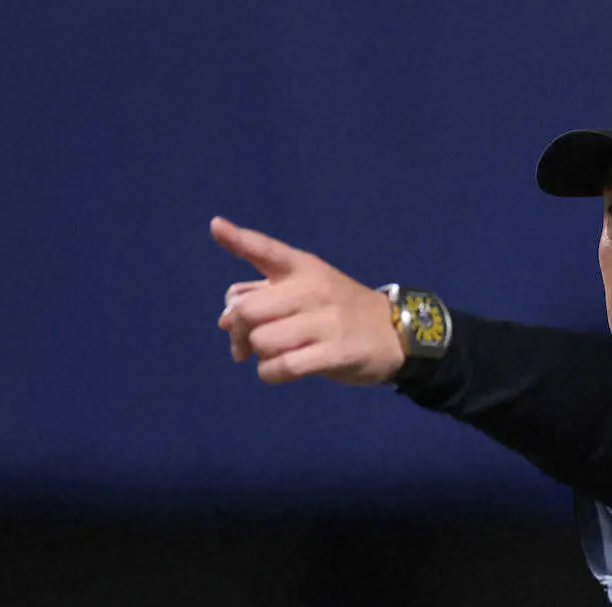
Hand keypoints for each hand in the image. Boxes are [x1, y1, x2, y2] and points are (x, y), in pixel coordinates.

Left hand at [211, 216, 405, 385]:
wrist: (396, 334)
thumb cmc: (342, 312)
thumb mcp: (309, 290)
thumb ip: (264, 296)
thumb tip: (225, 318)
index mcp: (304, 269)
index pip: (267, 250)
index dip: (238, 239)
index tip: (215, 226)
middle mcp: (313, 290)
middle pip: (249, 311)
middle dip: (238, 332)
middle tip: (243, 345)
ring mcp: (325, 322)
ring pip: (263, 341)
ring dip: (258, 355)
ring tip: (272, 357)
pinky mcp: (335, 353)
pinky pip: (284, 366)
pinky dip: (271, 374)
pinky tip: (279, 371)